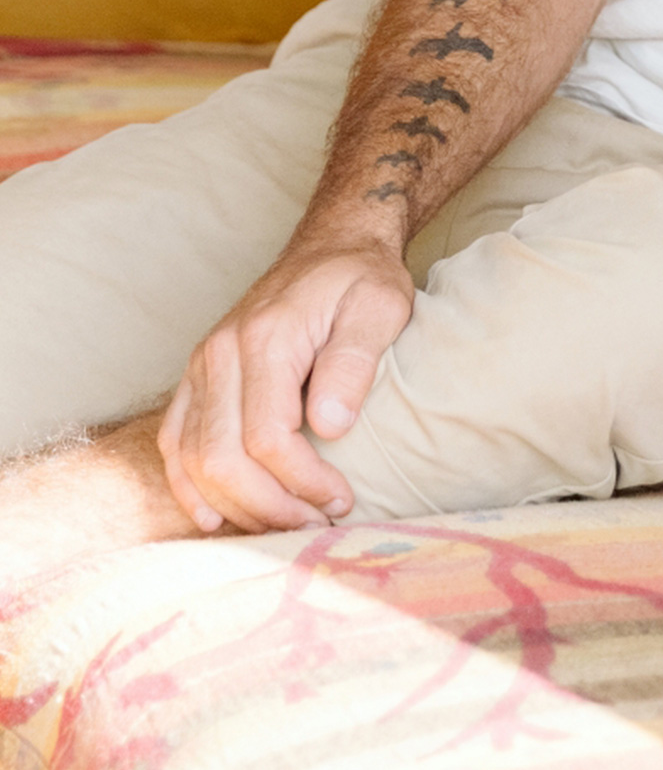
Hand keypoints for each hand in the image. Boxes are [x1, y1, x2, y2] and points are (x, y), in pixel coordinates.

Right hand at [157, 240, 413, 534]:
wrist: (332, 244)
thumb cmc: (360, 277)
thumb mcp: (380, 306)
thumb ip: (355, 361)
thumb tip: (331, 425)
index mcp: (265, 338)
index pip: (268, 437)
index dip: (303, 482)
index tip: (340, 501)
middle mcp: (220, 353)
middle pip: (221, 457)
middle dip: (268, 506)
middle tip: (315, 525)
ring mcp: (201, 365)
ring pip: (191, 458)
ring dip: (233, 505)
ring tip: (282, 525)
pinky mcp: (196, 377)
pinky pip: (174, 441)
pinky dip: (189, 485)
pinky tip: (217, 515)